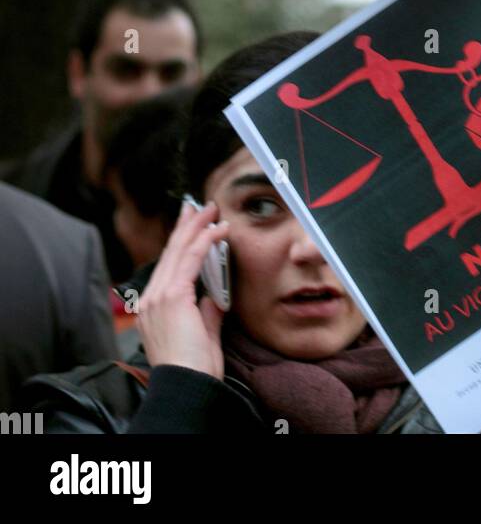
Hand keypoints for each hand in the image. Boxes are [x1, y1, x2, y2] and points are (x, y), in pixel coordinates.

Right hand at [137, 200, 228, 378]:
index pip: (167, 266)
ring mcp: (158, 296)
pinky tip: (217, 229)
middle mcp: (150, 299)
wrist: (186, 386)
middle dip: (186, 226)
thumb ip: (206, 312)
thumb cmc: (194, 369)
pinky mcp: (172, 296)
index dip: (180, 241)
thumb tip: (213, 296)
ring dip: (197, 226)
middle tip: (198, 206)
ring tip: (211, 210)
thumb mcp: (201, 334)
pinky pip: (191, 259)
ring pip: (179, 250)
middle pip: (170, 252)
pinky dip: (205, 240)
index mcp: (152, 309)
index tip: (190, 224)